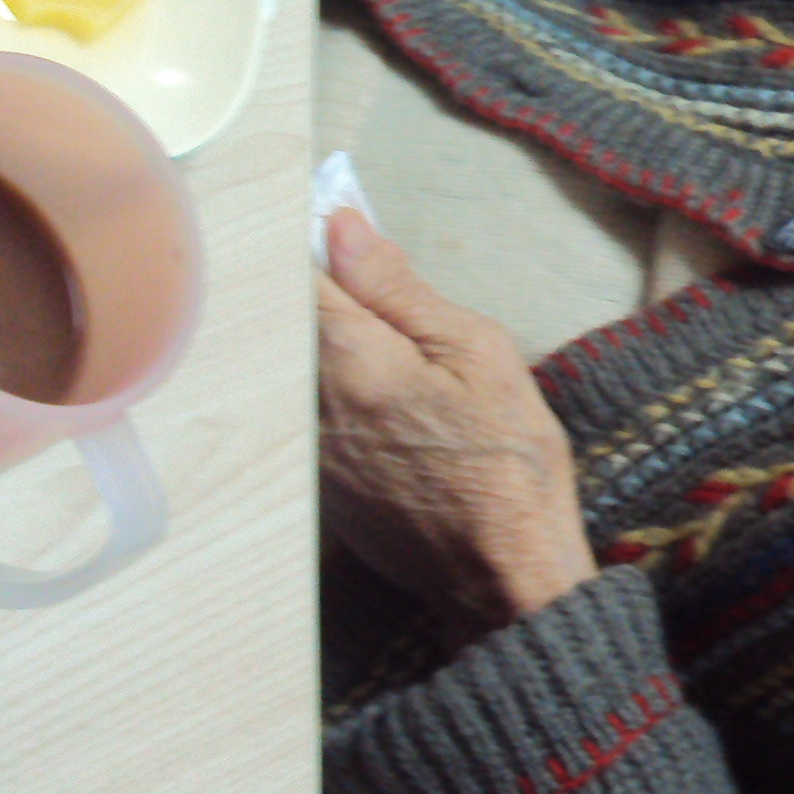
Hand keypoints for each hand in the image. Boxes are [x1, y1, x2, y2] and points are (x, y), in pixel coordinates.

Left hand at [318, 210, 593, 644]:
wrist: (503, 575)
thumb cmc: (507, 461)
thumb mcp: (477, 352)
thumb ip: (400, 289)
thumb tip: (342, 228)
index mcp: (348, 361)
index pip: (294, 271)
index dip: (309, 236)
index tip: (334, 218)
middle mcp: (307, 404)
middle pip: (286, 318)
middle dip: (320, 288)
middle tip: (373, 278)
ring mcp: (304, 449)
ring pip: (293, 366)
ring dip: (326, 340)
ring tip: (391, 345)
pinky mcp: (315, 483)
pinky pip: (309, 413)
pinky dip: (334, 391)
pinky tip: (388, 403)